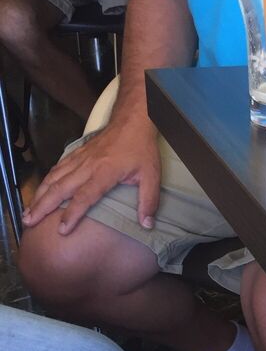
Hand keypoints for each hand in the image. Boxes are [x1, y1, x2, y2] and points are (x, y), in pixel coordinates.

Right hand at [23, 119, 161, 235]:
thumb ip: (149, 201)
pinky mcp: (77, 153)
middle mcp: (87, 166)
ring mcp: (80, 158)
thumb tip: (147, 225)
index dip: (72, 214)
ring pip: (54, 177)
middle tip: (29, 222)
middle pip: (61, 188)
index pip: (84, 197)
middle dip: (43, 206)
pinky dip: (46, 180)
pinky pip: (57, 168)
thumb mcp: (152, 176)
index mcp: (104, 173)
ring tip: (28, 211)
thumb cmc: (142, 149)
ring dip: (40, 194)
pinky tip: (41, 190)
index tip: (62, 230)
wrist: (132, 120)